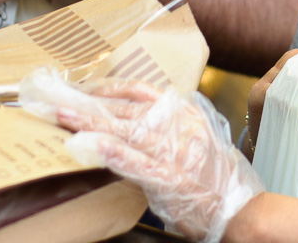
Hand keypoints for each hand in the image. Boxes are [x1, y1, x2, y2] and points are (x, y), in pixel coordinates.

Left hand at [21, 72, 263, 242]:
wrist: (242, 210)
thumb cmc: (218, 179)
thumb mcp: (198, 140)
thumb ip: (168, 127)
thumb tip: (131, 120)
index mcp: (186, 113)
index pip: (140, 91)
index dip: (106, 88)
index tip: (81, 87)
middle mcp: (180, 127)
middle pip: (126, 107)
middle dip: (88, 102)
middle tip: (56, 96)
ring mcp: (175, 152)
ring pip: (125, 129)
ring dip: (90, 121)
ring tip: (61, 114)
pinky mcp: (170, 179)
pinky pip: (135, 162)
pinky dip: (110, 151)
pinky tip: (88, 145)